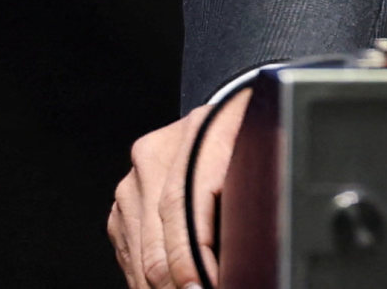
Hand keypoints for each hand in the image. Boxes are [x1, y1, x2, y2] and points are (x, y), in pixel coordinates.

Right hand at [108, 96, 241, 288]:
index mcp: (197, 134)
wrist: (224, 114)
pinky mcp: (125, 202)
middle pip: (156, 239)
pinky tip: (169, 286)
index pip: (180, 206)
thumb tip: (248, 248)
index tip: (200, 286)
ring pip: (140, 253)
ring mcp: (135, 179)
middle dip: (176, 280)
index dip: (188, 257)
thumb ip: (250, 195)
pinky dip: (148, 277)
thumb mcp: (262, 156)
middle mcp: (157, 155)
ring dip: (161, 284)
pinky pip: (132, 252)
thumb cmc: (252, 140)